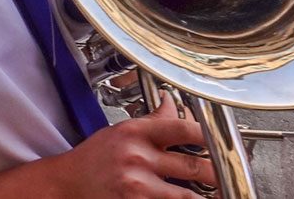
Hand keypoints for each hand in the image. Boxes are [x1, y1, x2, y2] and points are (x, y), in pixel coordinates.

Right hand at [53, 95, 217, 197]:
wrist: (64, 186)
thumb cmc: (92, 159)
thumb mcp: (121, 131)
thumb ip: (152, 122)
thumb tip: (174, 104)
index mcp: (135, 133)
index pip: (184, 129)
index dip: (210, 136)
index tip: (225, 142)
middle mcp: (137, 159)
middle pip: (194, 165)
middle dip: (217, 172)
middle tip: (228, 173)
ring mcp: (137, 187)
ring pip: (188, 196)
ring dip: (204, 196)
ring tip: (214, 192)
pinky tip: (190, 198)